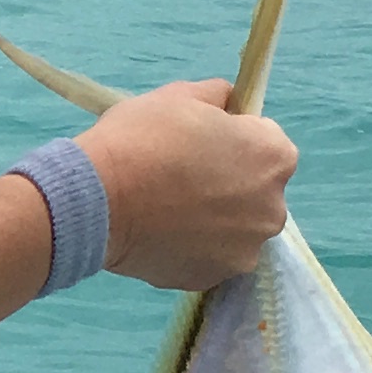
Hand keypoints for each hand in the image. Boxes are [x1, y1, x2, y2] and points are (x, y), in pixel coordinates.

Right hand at [81, 80, 295, 289]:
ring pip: (233, 228)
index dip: (232, 137)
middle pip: (255, 190)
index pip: (265, 141)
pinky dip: (191, 246)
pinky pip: (208, 255)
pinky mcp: (212, 278)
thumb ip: (217, 96)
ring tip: (167, 207)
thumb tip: (226, 102)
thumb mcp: (180, 95)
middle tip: (181, 175)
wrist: (97, 200)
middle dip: (229, 183)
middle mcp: (272, 208)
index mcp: (274, 157)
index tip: (200, 141)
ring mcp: (245, 250)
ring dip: (213, 219)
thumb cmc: (142, 139)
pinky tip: (160, 231)